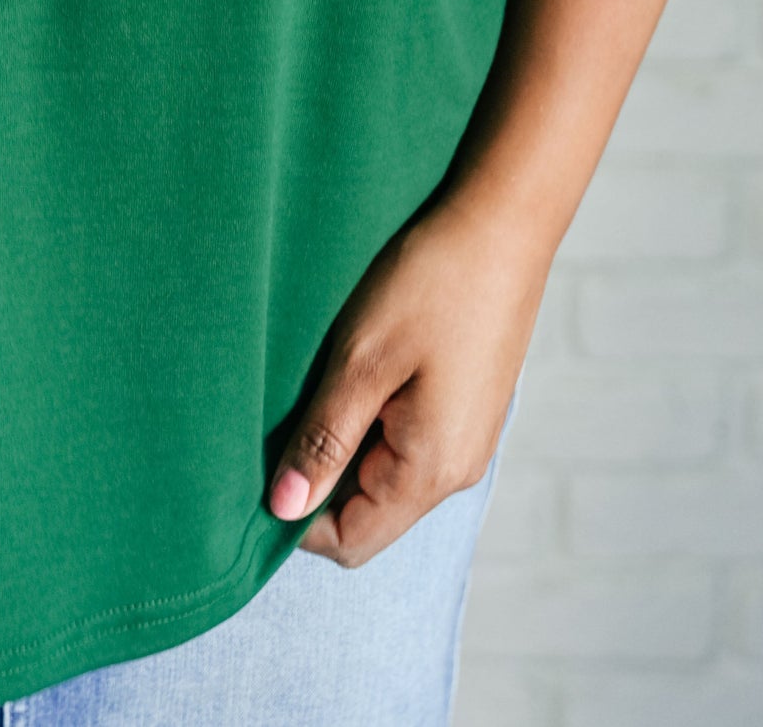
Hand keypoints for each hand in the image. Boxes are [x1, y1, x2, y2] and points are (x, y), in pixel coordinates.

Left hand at [268, 194, 545, 565]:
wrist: (504, 222)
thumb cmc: (432, 283)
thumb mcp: (363, 359)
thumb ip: (324, 439)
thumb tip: (282, 509)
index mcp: (432, 470)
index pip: (351, 540)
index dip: (296, 516)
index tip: (257, 465)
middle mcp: (457, 468)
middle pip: (369, 511)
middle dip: (319, 475)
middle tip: (281, 412)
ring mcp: (468, 438)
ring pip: (387, 473)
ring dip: (346, 442)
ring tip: (320, 381)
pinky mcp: (469, 406)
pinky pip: (409, 440)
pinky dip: (373, 419)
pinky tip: (358, 369)